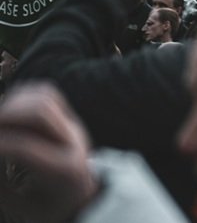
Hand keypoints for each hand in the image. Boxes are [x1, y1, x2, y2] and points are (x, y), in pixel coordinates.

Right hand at [0, 84, 98, 222]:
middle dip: (4, 115)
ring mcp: (74, 126)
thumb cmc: (47, 207)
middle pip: (39, 111)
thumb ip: (0, 183)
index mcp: (64, 170)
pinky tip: (6, 110)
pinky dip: (22, 94)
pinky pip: (46, 93)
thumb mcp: (20, 203)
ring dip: (12, 102)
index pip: (22, 147)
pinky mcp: (69, 118)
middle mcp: (74, 142)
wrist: (84, 199)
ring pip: (44, 97)